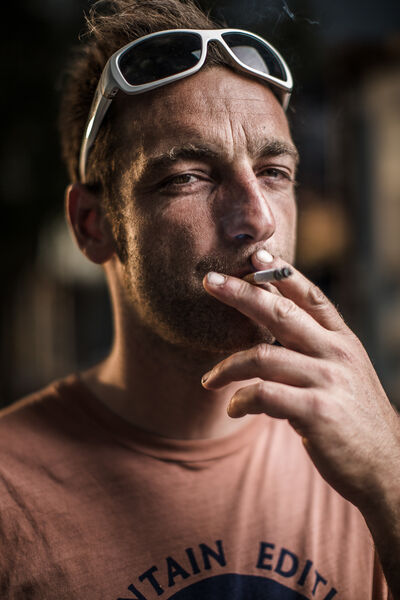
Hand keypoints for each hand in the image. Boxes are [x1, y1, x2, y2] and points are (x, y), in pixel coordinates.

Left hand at [202, 257, 399, 512]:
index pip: (310, 296)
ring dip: (228, 367)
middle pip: (281, 312)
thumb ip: (316, 349)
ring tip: (209, 380)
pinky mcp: (317, 412)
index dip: (281, 274)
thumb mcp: (345, 374)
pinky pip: (264, 395)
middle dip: (242, 293)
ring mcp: (328, 380)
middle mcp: (337, 353)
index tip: (255, 256)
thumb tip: (272, 330)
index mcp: (343, 340)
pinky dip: (241, 400)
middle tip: (209, 281)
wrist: (386, 467)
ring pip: (263, 356)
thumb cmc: (354, 418)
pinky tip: (233, 408)